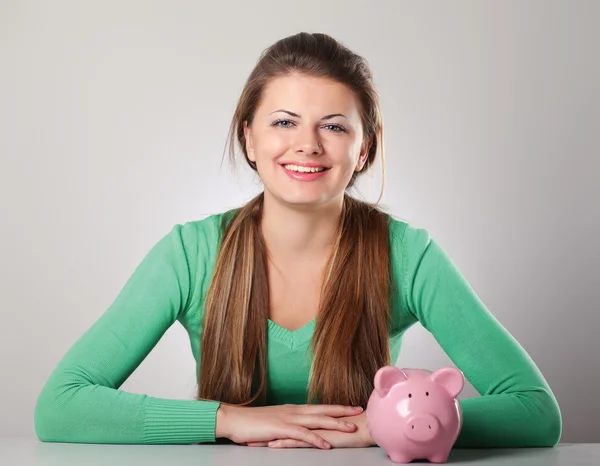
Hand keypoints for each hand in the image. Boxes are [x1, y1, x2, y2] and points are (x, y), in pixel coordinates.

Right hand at [216, 403, 363, 448]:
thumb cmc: (252, 423)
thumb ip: (288, 423)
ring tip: (351, 427)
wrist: (235, 420)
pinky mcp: (281, 429)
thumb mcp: (275, 421)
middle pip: (323, 410)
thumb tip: (299, 429)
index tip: (352, 407)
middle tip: (360, 410)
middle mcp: (294, 411)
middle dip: (343, 411)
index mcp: (293, 410)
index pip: (320, 407)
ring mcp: (288, 419)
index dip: (337, 407)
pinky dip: (316, 440)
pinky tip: (326, 445)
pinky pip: (303, 435)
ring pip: (317, 420)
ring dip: (336, 424)